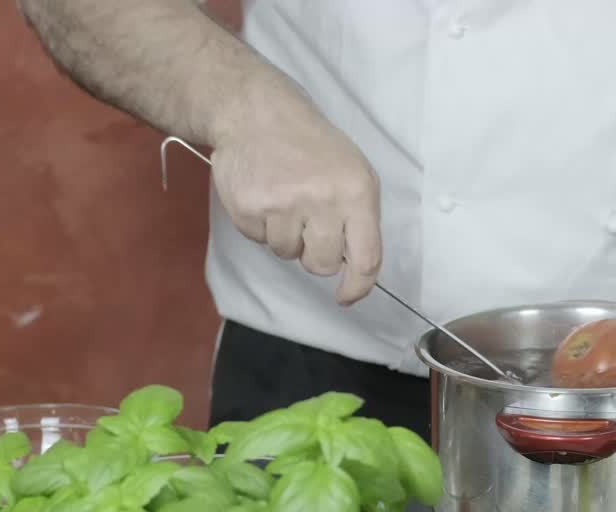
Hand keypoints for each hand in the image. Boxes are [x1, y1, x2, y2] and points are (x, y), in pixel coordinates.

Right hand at [210, 99, 381, 304]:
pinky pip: (259, 240)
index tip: (346, 296)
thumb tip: (353, 265)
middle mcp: (322, 201)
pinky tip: (263, 194)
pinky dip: (261, 224)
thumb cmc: (308, 143)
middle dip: (315, 252)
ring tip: (283, 198)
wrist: (254, 112)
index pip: (365, 259)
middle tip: (308, 222)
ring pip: (288, 254)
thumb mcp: (351, 170)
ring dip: (286, 235)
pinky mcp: (250, 210)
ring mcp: (283, 206)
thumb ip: (358, 217)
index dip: (357, 287)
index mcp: (356, 192)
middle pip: (322, 264)